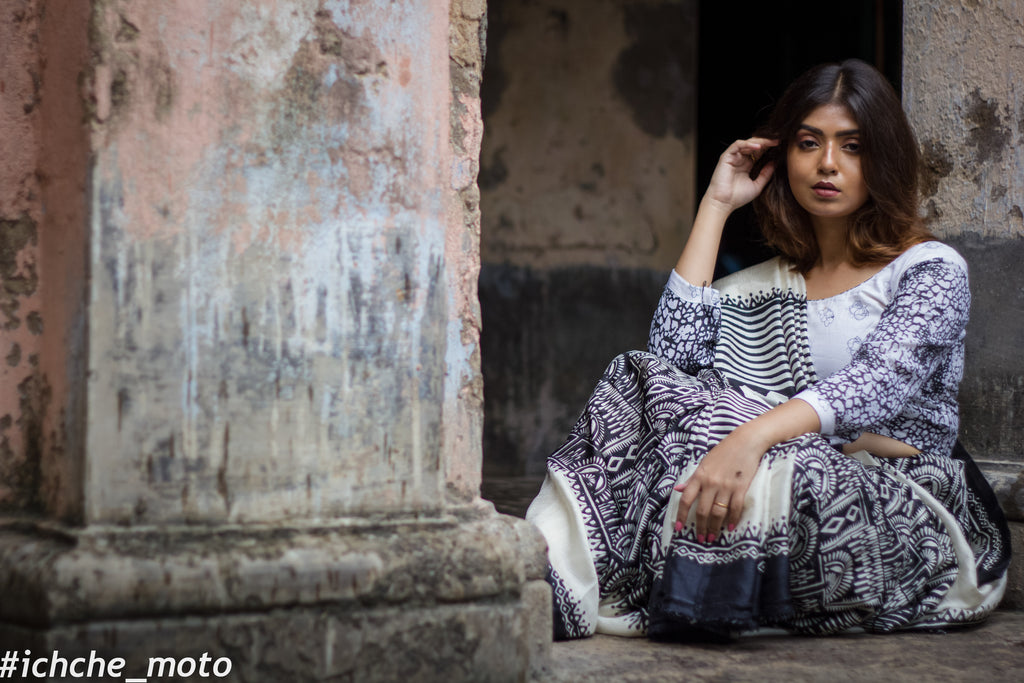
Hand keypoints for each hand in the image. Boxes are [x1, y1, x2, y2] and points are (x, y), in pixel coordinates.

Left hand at [673, 426, 767, 542]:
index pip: (686, 499)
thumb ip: (692, 479)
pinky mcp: (740, 488)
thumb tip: (679, 490)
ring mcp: (726, 486)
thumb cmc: (724, 451)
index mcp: (699, 476)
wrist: (746, 442)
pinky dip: (732, 520)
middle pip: (702, 511)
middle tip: (701, 539)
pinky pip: (735, 508)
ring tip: (713, 537)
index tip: (679, 528)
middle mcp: (710, 483)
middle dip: (701, 527)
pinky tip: (729, 527)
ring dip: (714, 527)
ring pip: (718, 512)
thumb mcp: (704, 463)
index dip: (682, 515)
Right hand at [702, 137, 777, 212]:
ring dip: (759, 141)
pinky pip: (737, 145)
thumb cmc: (737, 197)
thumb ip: (766, 174)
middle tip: (778, 140)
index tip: (781, 147)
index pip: (759, 152)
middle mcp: (740, 160)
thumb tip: (775, 163)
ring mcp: (733, 157)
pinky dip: (747, 144)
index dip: (769, 148)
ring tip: (771, 142)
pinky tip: (758, 146)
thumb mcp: (757, 185)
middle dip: (767, 142)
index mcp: (747, 166)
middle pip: (754, 145)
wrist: (723, 203)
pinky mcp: (726, 157)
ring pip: (747, 143)